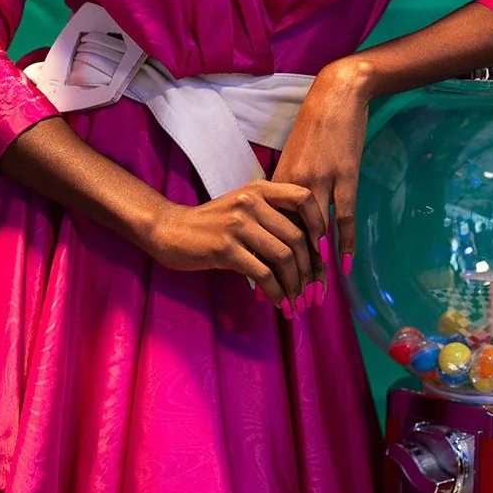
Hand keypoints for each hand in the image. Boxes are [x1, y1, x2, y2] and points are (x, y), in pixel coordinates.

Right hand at [147, 180, 325, 314]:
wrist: (170, 229)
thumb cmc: (212, 223)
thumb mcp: (243, 208)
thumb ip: (272, 218)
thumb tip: (308, 250)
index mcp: (260, 189)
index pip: (304, 198)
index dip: (320, 225)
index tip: (323, 251)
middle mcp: (252, 202)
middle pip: (298, 236)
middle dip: (311, 269)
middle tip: (313, 291)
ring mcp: (238, 224)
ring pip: (284, 257)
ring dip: (296, 285)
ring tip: (298, 302)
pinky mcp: (226, 248)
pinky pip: (263, 274)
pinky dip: (277, 293)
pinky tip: (279, 303)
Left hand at [272, 58, 370, 284]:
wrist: (336, 95)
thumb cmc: (314, 127)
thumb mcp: (293, 159)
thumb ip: (286, 190)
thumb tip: (281, 220)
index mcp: (278, 183)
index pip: (268, 232)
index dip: (265, 261)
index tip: (263, 288)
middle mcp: (293, 186)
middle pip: (288, 239)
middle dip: (289, 274)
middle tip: (290, 303)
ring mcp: (319, 181)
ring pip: (314, 233)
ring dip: (314, 267)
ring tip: (314, 295)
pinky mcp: (343, 176)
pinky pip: (343, 216)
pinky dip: (343, 242)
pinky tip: (342, 265)